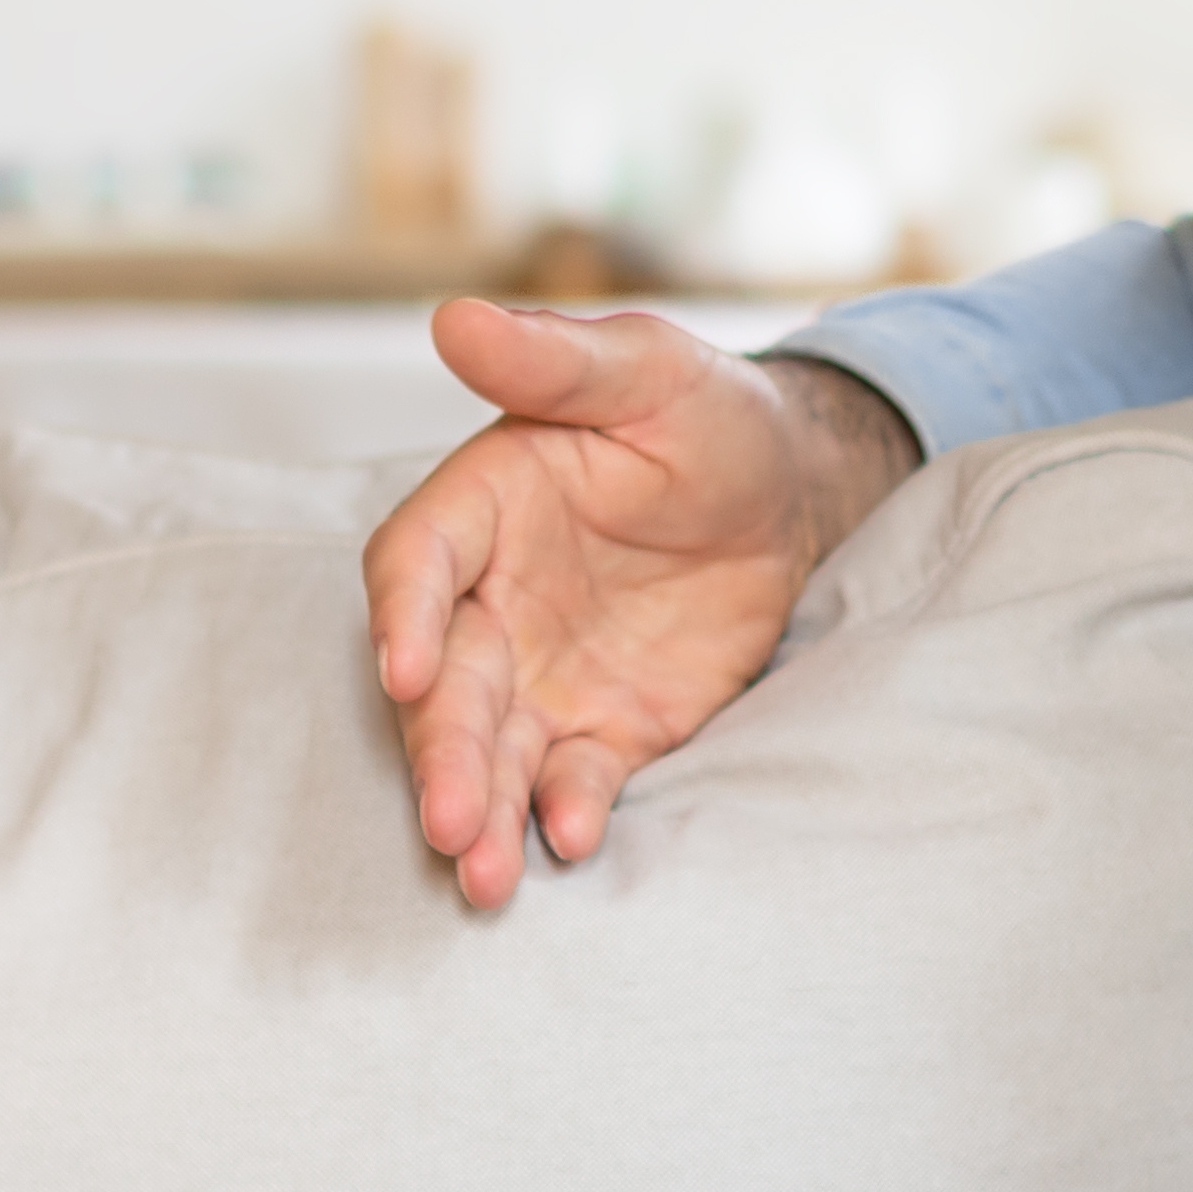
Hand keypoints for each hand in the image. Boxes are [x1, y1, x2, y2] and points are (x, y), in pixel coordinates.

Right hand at [361, 309, 921, 909]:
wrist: (790, 495)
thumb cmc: (706, 415)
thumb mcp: (646, 369)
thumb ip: (556, 357)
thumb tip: (455, 317)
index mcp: (484, 505)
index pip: (417, 562)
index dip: (402, 616)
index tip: (404, 669)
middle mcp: (494, 600)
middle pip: (446, 683)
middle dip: (442, 753)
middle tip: (448, 819)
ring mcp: (545, 674)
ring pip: (494, 749)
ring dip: (483, 809)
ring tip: (484, 875)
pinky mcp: (605, 727)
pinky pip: (575, 776)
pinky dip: (570, 810)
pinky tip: (573, 842)